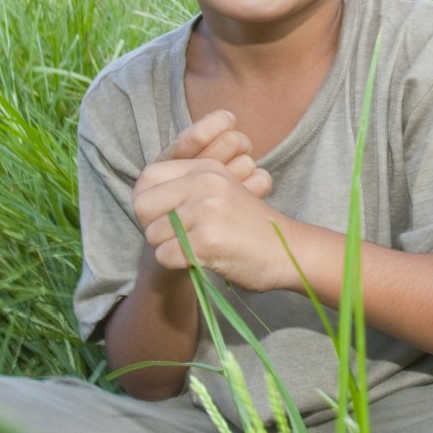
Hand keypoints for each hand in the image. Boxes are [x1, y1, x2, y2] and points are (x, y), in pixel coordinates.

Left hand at [133, 111, 296, 290]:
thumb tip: (143, 201)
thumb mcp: (222, 191)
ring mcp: (206, 210)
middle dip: (152, 227)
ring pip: (153, 234)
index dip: (147, 201)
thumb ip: (187, 188)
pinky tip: (201, 261)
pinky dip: (178, 264)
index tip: (160, 218)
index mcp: (205, 168)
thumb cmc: (250, 228)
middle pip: (142, 206)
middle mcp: (204, 183)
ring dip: (168, 248)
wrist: (289, 251)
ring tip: (196, 249)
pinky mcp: (208, 240)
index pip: (147, 177)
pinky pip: (166, 256)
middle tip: (175, 239)